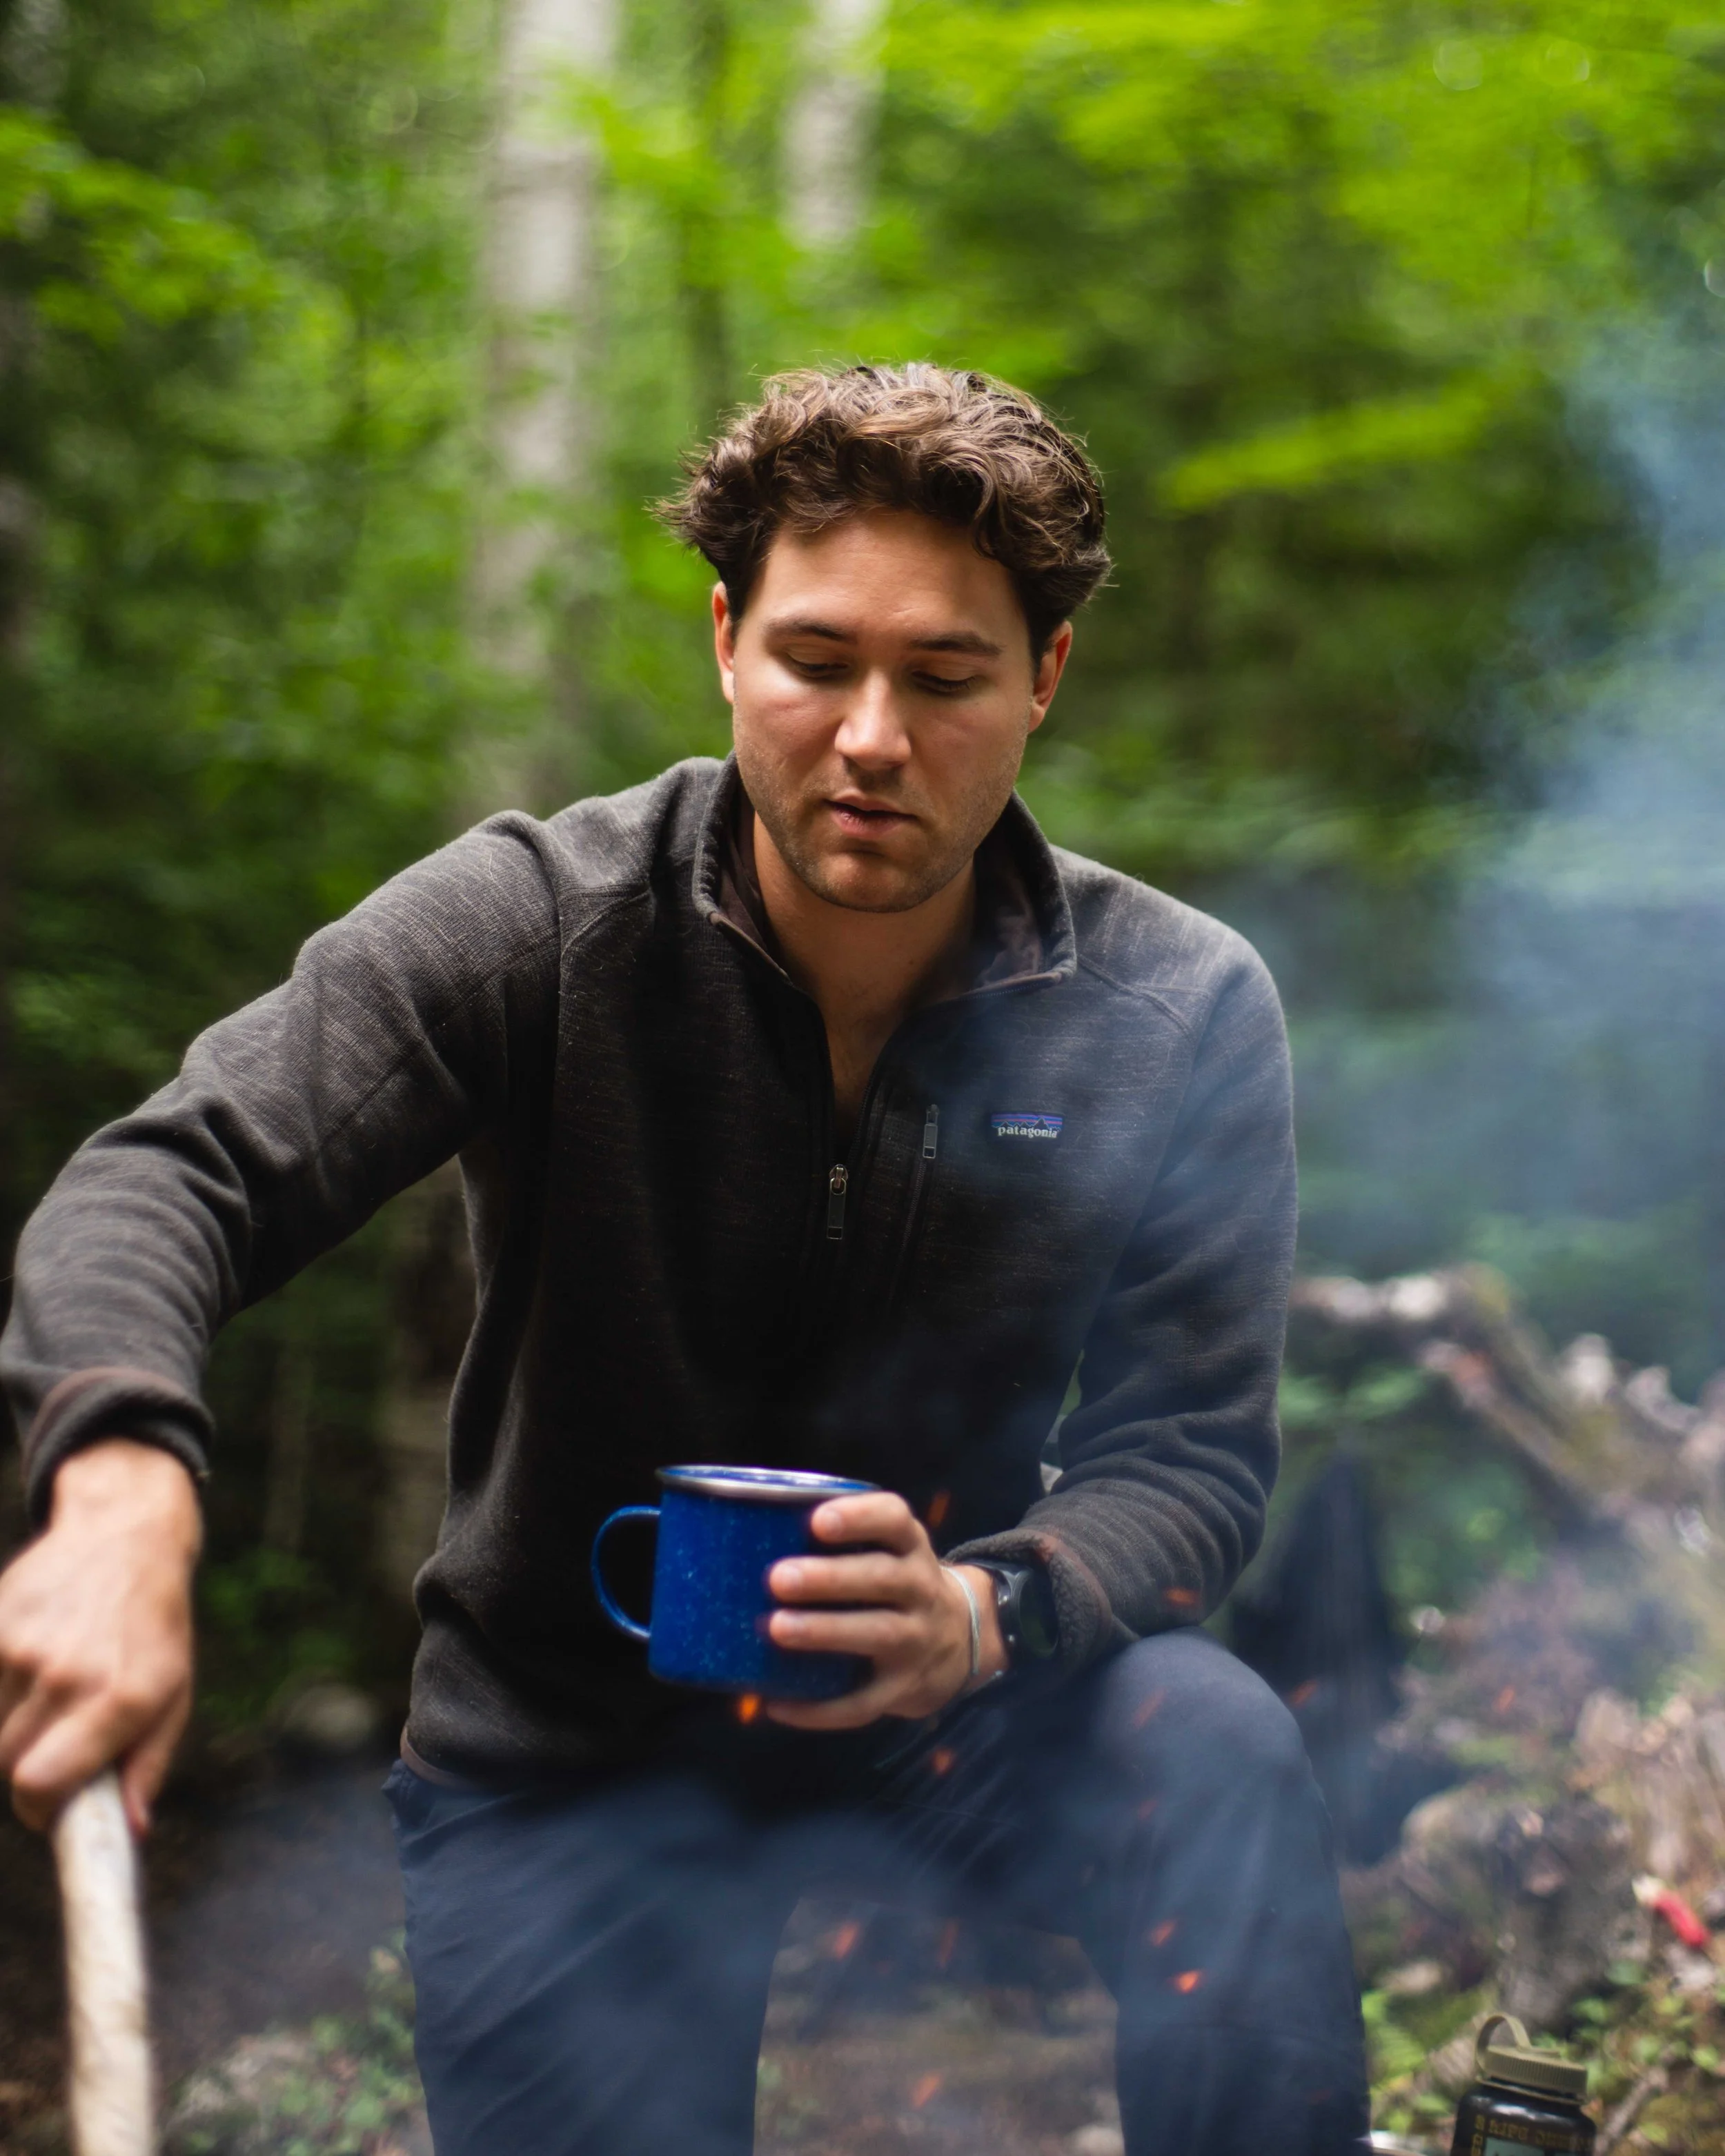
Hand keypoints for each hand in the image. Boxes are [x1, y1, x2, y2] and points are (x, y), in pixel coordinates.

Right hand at [0, 1439, 200, 1833]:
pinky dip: (3, 1690)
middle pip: (8, 1765)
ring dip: (17, 1725)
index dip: (38, 1809)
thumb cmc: (155, 1625)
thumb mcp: (173, 1693)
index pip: (39, 1786)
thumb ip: (147, 1766)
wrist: (125, 1535)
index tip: (50, 1807)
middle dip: (30, 1767)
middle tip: (60, 1741)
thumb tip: (131, 1832)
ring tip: (56, 1687)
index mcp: (121, 1699)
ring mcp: (24, 1648)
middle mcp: (68, 1675)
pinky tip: (35, 1661)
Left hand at [763, 1491, 1006, 1728]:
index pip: (894, 1519)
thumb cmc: (896, 1583)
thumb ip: (842, 1539)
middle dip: (830, 1578)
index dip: (859, 1517)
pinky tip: (778, 1705)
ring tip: (778, 1628)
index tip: (817, 1520)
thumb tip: (751, 1535)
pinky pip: (864, 1702)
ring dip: (826, 1631)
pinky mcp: (903, 1688)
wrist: (958, 1641)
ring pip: (876, 1634)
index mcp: (909, 1546)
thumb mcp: (889, 1550)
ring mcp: (916, 1639)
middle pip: (882, 1578)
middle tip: (778, 1578)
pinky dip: (820, 1709)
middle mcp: (920, 1589)